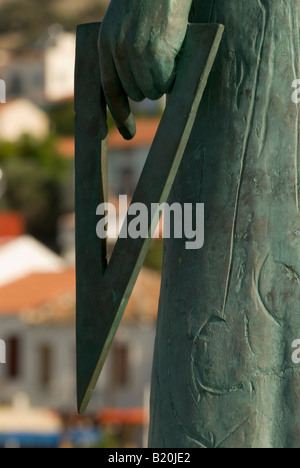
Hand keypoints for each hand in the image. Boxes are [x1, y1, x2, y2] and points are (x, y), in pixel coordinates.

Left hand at [98, 0, 191, 138]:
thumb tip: (134, 91)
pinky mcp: (158, 54)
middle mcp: (118, 51)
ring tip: (167, 57)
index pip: (110, 90)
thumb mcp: (122, 26)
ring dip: (163, 81)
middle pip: (135, 93)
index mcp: (106, 44)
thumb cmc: (146, 3)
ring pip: (152, 91)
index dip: (120, 115)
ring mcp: (138, 53)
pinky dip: (174, 75)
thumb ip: (122, 55)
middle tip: (159, 67)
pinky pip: (167, 83)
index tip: (127, 133)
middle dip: (148, 87)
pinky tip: (175, 55)